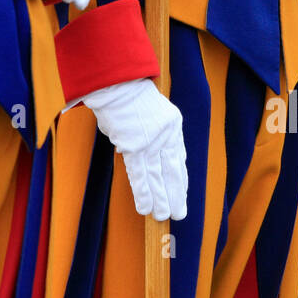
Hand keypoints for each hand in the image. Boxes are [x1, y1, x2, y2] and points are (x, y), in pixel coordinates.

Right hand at [82, 78, 188, 220]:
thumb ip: (148, 133)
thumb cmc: (127, 95)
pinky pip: (139, 174)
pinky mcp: (134, 146)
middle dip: (175, 194)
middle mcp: (167, 135)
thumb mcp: (148, 112)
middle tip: (179, 214)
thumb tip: (135, 153)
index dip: (180, 178)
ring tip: (162, 216)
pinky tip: (145, 207)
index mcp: (173, 125)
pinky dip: (143, 192)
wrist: (117, 81)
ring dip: (159, 199)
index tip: (181, 193)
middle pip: (172, 170)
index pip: (179, 158)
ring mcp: (152, 141)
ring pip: (157, 177)